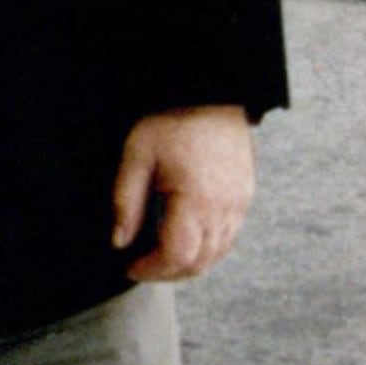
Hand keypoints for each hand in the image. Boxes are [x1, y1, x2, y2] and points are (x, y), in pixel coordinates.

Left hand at [110, 105, 254, 283]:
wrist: (211, 92)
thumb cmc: (172, 118)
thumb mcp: (137, 154)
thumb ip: (126, 201)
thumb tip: (120, 241)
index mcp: (197, 199)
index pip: (177, 256)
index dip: (151, 270)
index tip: (130, 266)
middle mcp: (225, 207)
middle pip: (200, 263)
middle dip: (168, 272)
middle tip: (142, 266)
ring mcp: (240, 202)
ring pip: (217, 254)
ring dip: (189, 263)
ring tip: (161, 256)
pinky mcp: (246, 195)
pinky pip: (229, 237)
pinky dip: (207, 248)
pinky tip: (186, 238)